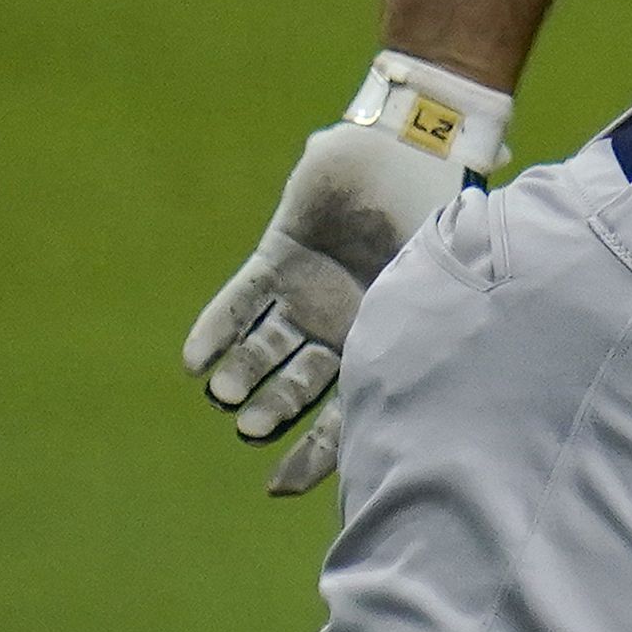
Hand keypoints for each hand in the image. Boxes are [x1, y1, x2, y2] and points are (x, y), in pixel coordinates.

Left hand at [182, 53, 510, 494]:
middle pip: (300, 386)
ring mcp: (308, 289)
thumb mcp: (432, 283)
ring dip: (243, 374)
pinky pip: (240, 300)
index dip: (316, 453)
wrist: (414, 144)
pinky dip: (217, 328)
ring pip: (265, 348)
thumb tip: (403, 411)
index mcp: (384, 334)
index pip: (348, 410)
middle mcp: (343, 321)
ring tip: (225, 394)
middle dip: (273, 410)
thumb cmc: (435, 211)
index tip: (278, 487)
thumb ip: (414, 333)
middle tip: (251, 425)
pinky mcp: (279, 256)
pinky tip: (196, 360)